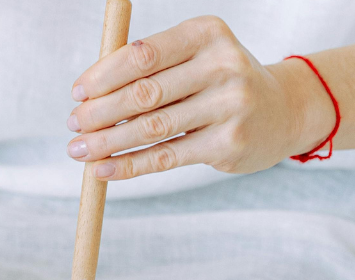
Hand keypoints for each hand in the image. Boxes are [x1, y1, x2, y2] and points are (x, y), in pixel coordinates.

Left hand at [66, 16, 335, 179]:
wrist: (282, 111)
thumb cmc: (219, 81)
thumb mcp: (193, 58)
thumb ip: (147, 69)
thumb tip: (87, 96)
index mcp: (206, 33)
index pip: (143, 54)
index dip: (103, 76)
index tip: (77, 94)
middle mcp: (224, 65)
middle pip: (144, 93)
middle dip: (99, 112)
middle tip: (72, 125)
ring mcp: (230, 106)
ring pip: (151, 129)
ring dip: (107, 142)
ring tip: (79, 150)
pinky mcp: (228, 144)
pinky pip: (166, 157)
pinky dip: (129, 166)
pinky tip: (103, 170)